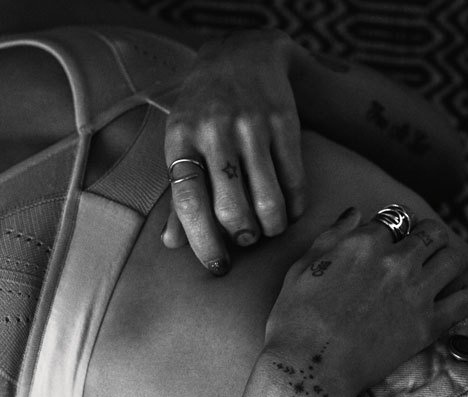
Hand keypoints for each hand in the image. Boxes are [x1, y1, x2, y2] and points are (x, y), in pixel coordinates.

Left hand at [163, 29, 307, 274]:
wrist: (242, 56)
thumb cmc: (205, 111)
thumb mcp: (183, 143)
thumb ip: (179, 195)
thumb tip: (172, 244)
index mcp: (181, 138)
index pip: (189, 202)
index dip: (203, 242)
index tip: (217, 267)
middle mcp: (214, 131)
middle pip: (231, 208)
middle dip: (243, 236)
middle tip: (247, 239)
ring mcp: (251, 125)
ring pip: (267, 200)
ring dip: (271, 226)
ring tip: (268, 227)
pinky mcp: (284, 122)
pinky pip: (295, 181)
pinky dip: (294, 206)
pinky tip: (289, 210)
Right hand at [263, 208, 467, 396]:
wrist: (311, 368)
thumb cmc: (296, 319)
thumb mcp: (302, 266)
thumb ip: (332, 235)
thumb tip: (354, 214)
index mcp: (365, 243)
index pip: (396, 218)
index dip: (395, 227)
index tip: (394, 238)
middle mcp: (397, 261)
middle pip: (432, 233)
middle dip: (428, 237)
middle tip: (423, 250)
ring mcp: (416, 292)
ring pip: (453, 258)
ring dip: (448, 260)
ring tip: (440, 270)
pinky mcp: (428, 324)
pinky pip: (464, 300)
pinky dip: (465, 295)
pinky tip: (458, 296)